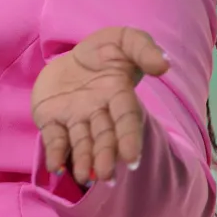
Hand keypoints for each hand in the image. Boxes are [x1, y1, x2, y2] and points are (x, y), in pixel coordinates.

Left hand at [31, 27, 169, 185]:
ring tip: (83, 177)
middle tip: (105, 176)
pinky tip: (56, 167)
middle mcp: (98, 111)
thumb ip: (144, 49)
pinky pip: (54, 138)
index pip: (126, 119)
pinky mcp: (52, 119)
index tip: (132, 159)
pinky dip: (55, 153)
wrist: (72, 54)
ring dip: (83, 159)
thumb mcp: (126, 39)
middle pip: (104, 136)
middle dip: (105, 156)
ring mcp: (75, 117)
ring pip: (81, 142)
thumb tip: (165, 65)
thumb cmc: (106, 50)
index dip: (129, 138)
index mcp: (119, 95)